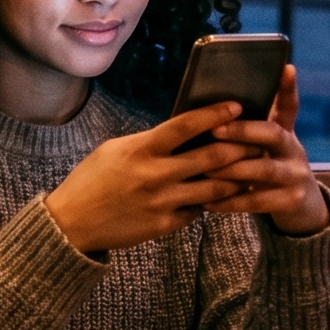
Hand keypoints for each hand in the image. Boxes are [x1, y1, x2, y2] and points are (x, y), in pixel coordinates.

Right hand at [40, 104, 255, 255]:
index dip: (214, 114)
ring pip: (214, 188)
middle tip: (257, 141)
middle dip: (240, 147)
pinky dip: (207, 202)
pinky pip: (198, 210)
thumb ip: (148, 143)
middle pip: (211, 157)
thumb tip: (181, 133)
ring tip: (249, 170)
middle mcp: (154, 174)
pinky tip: (215, 196)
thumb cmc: (91, 180)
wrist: (72, 222)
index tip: (236, 105)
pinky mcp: (165, 224)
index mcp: (140, 150)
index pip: (185, 125)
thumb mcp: (114, 151)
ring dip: (235, 178)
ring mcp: (162, 202)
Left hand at [203, 66, 329, 234]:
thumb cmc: (266, 169)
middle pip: (273, 133)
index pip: (288, 106)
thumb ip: (244, 132)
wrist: (300, 208)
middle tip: (215, 130)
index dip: (288, 88)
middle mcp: (294, 149)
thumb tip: (203, 115)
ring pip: (265, 169)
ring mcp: (296, 175)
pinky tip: (208, 203)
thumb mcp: (261, 149)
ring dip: (232, 169)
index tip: (285, 68)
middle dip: (243, 131)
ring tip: (205, 170)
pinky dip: (231, 202)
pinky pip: (259, 201)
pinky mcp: (292, 200)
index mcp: (284, 132)